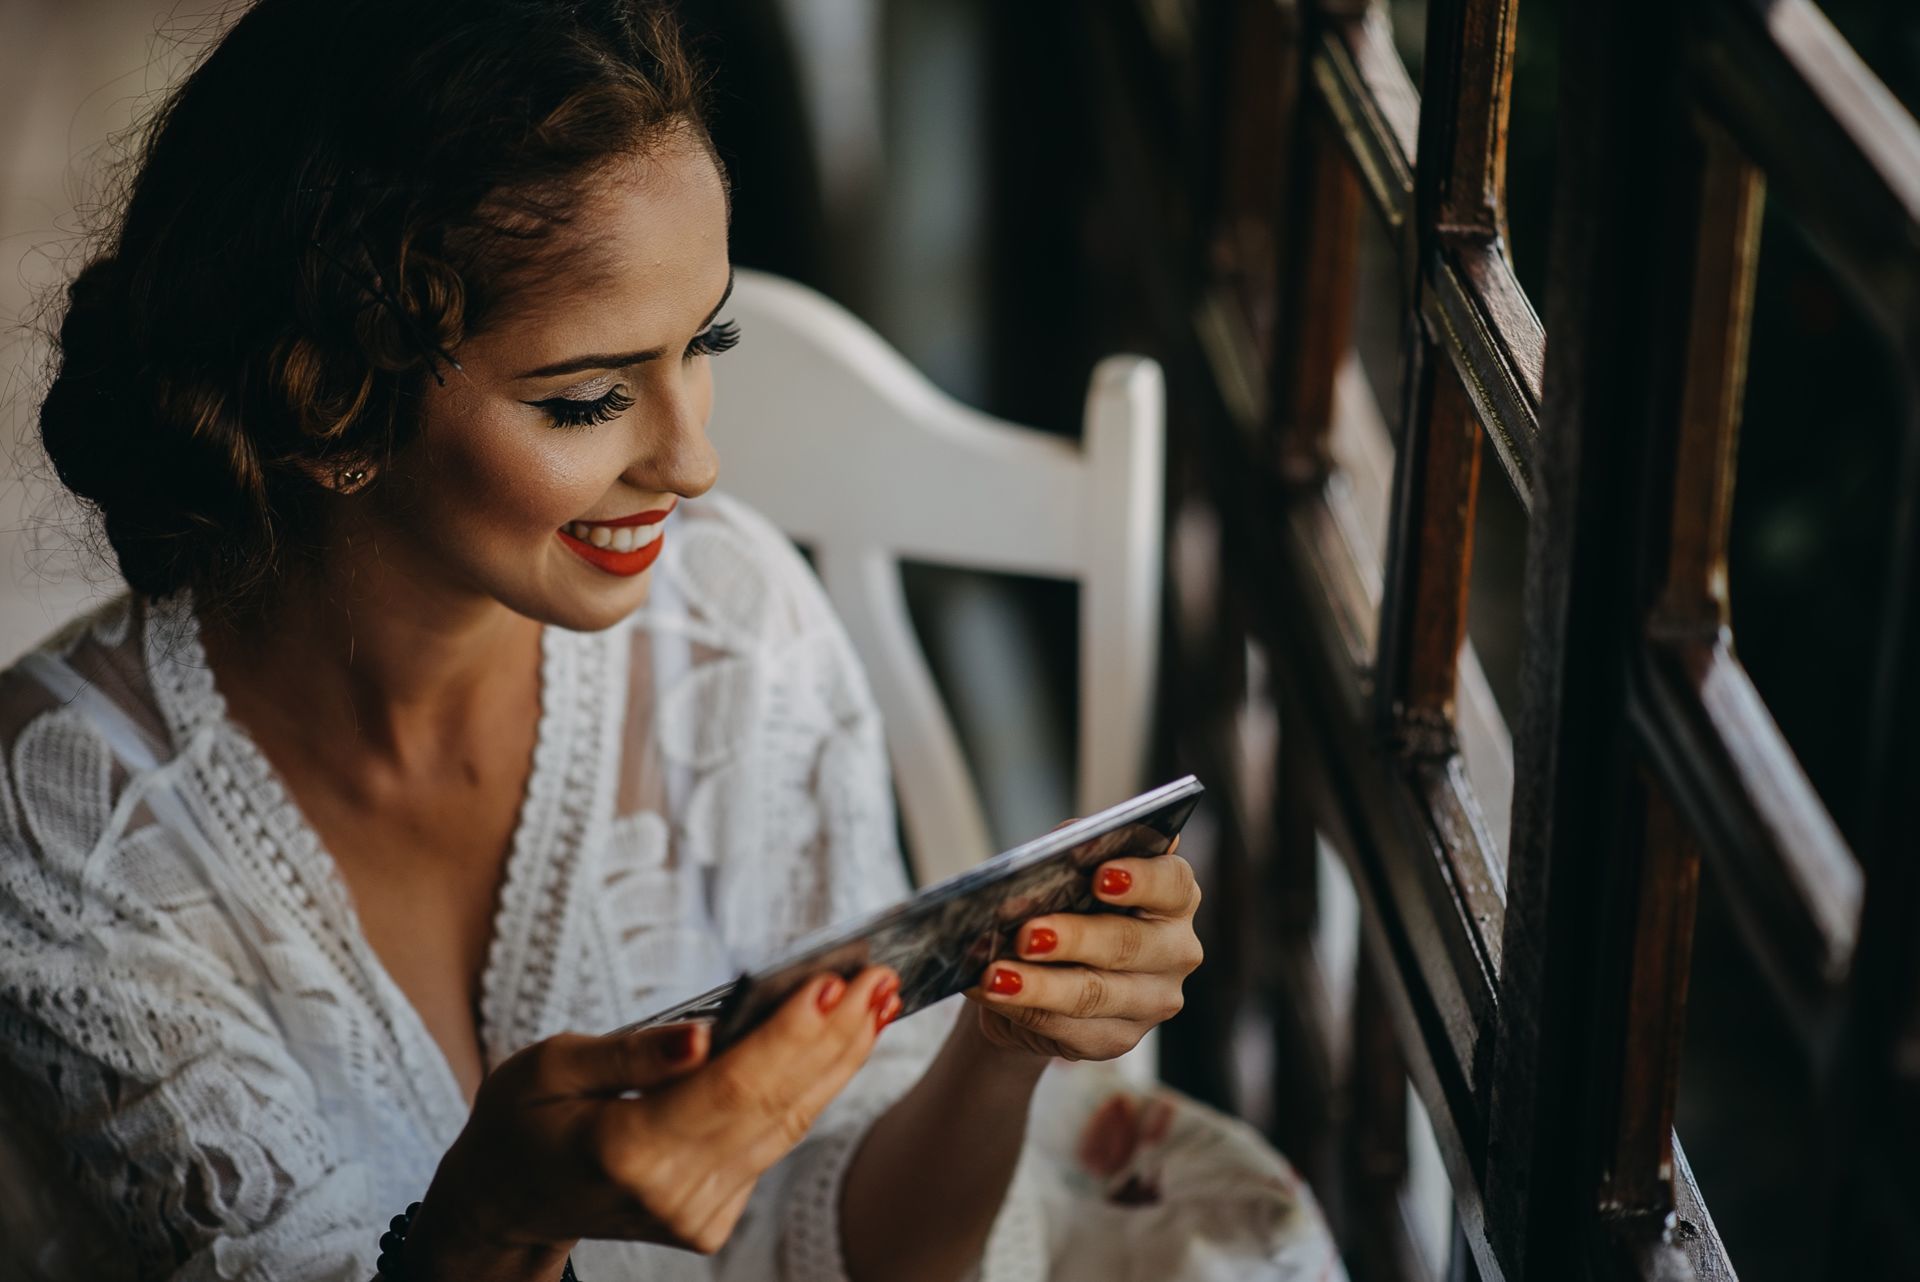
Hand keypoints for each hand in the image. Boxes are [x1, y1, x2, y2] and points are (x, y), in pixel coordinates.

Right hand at [407, 966, 901, 1279]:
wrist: (506, 1201)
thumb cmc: (521, 1120)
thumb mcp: (549, 1067)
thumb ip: (631, 1052)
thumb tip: (701, 1036)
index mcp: (624, 1150)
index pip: (732, 1085)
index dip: (791, 1034)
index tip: (837, 982)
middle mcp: (670, 1192)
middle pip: (774, 1105)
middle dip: (835, 1037)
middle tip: (881, 979)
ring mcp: (694, 1215)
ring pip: (786, 1126)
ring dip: (838, 1061)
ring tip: (878, 1003)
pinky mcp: (710, 1220)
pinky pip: (771, 1144)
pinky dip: (808, 1090)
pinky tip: (838, 1045)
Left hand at [966, 838, 1201, 1061]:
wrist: (1039, 971)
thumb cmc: (1061, 906)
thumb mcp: (1065, 874)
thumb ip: (1067, 855)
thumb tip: (1049, 857)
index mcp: (1172, 897)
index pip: (1171, 883)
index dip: (1139, 879)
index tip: (1099, 876)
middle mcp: (1174, 949)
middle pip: (1128, 943)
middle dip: (1073, 937)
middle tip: (1027, 934)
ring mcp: (1152, 1000)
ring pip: (1094, 994)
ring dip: (1039, 985)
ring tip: (995, 976)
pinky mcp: (1119, 1038)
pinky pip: (1070, 1029)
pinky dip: (1026, 1009)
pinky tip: (996, 996)